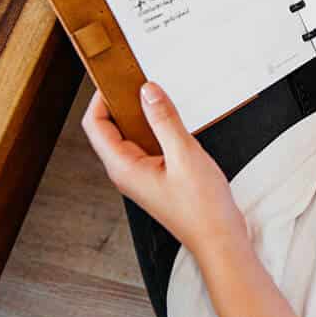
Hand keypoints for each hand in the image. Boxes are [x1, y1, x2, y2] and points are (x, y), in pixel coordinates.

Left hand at [82, 82, 248, 256]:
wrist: (220, 238)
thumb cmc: (202, 209)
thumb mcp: (185, 155)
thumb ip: (164, 120)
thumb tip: (148, 91)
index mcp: (124, 168)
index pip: (95, 125)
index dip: (101, 98)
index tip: (118, 78)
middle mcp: (127, 172)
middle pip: (109, 128)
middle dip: (121, 102)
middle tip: (139, 81)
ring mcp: (141, 176)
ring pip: (130, 136)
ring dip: (141, 115)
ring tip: (158, 96)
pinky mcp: (157, 177)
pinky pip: (147, 145)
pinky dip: (155, 128)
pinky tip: (173, 120)